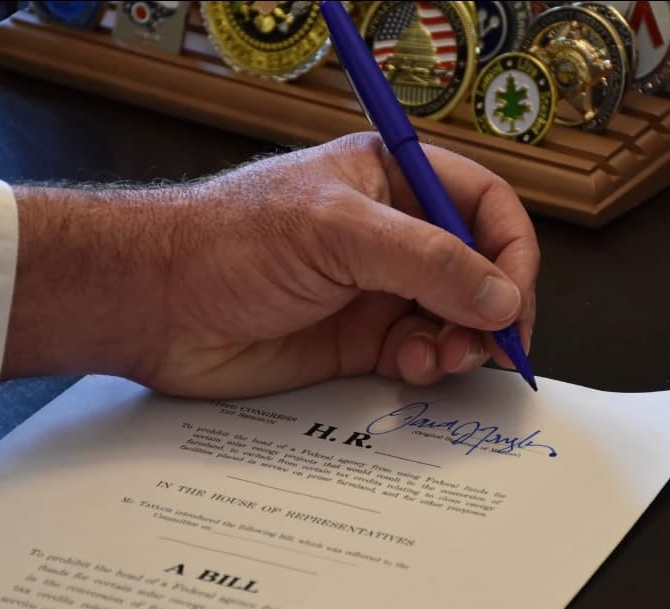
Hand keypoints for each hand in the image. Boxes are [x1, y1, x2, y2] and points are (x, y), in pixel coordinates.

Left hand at [3, 132, 537, 397]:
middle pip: (479, 268)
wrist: (156, 307)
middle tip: (490, 344)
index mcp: (392, 179)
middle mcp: (392, 233)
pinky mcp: (359, 342)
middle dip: (492, 308)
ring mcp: (377, 290)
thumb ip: (427, 261)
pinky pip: (419, 355)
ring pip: (455, 319)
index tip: (513, 299)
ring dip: (463, 343)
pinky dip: (428, 366)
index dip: (511, 251)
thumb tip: (500, 295)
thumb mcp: (336, 233)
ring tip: (443, 357)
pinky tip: (409, 368)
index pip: (484, 205)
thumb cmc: (225, 243)